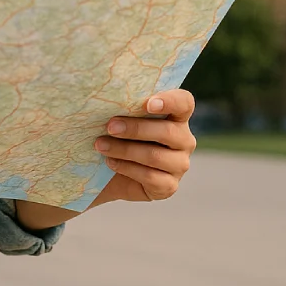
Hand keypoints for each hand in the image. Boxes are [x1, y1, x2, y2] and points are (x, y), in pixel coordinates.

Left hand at [91, 89, 196, 204]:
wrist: (111, 172)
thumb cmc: (119, 136)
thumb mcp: (124, 118)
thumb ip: (126, 108)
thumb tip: (109, 100)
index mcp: (177, 116)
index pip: (184, 103)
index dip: (170, 101)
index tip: (148, 104)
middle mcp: (184, 140)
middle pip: (168, 132)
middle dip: (136, 129)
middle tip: (110, 127)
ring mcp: (180, 164)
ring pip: (155, 156)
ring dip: (124, 150)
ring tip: (101, 145)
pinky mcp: (170, 186)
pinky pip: (150, 177)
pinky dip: (126, 168)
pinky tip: (110, 162)